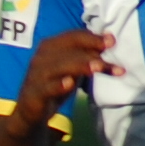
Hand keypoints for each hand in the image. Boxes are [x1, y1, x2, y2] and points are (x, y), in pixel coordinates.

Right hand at [8, 30, 122, 132]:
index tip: (112, 41)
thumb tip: (110, 42)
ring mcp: (37, 75)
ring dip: (80, 65)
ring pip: (60, 66)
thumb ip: (87, 56)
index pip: (73, 37)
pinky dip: (58, 85)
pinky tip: (69, 84)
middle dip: (91, 51)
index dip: (92, 37)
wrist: (31, 109)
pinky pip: (47, 87)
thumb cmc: (56, 83)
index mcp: (50, 46)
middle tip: (111, 51)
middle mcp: (42, 57)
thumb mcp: (72, 67)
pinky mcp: (35, 93)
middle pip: (68, 50)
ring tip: (98, 67)